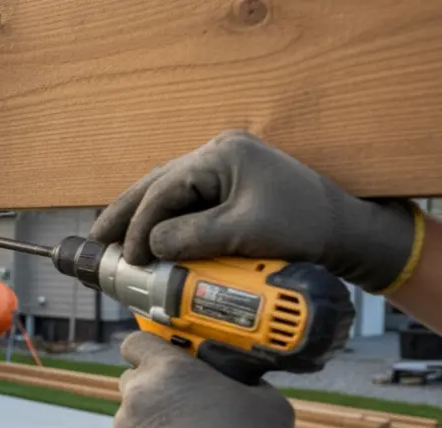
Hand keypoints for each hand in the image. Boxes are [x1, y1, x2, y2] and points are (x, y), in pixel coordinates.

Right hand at [89, 130, 422, 293]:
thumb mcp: (244, 233)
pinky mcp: (229, 187)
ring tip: (111, 242)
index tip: (127, 260)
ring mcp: (223, 167)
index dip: (138, 227)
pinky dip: (161, 220)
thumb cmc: (303, 228)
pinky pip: (183, 201)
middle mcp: (217, 153)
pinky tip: (146, 238)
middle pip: (155, 184)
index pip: (163, 191)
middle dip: (123, 215)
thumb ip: (191, 237)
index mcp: (221, 155)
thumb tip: (149, 246)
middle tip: (95, 242)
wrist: (345, 231)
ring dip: (139, 218)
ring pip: (165, 192)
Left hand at [108, 331, 304, 427]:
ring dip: (150, 421)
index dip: (151, 349)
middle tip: (182, 403)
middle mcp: (139, 393)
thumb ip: (245, 382)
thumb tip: (243, 385)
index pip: (138, 341)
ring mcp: (124, 427)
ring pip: (132, 415)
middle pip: (133, 378)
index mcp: (170, 369)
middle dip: (153, 387)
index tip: (164, 357)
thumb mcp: (267, 401)